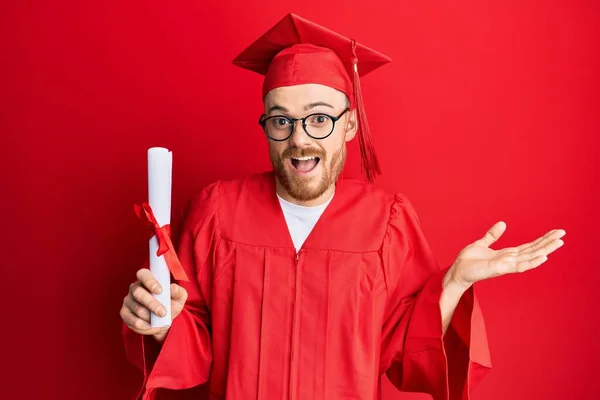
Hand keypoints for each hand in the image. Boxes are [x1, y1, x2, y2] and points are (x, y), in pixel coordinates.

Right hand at [120, 268, 187, 342]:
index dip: (150, 281)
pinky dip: (143, 325)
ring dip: (149, 316)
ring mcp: (128, 300)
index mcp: (147, 279)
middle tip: (163, 312)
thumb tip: (172, 287)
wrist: (164, 321)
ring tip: (159, 320)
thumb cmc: (170, 304)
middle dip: (151, 303)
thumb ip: (178, 291)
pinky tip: (150, 325)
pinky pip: (132, 320)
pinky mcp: (124, 313)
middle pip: (138, 293)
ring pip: (137, 308)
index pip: (143, 274)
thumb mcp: (179, 298)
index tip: (160, 291)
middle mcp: (135, 288)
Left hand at [447, 221, 565, 288]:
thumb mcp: (482, 243)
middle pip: (533, 250)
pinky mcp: (500, 269)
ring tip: (559, 243)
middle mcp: (509, 260)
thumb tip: (503, 224)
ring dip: (545, 250)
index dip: (542, 239)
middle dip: (548, 242)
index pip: (529, 246)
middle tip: (563, 234)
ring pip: (530, 257)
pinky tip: (543, 257)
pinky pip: (519, 266)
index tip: (555, 232)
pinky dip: (531, 262)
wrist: (457, 271)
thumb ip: (492, 235)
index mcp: (506, 254)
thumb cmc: (468, 261)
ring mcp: (506, 265)